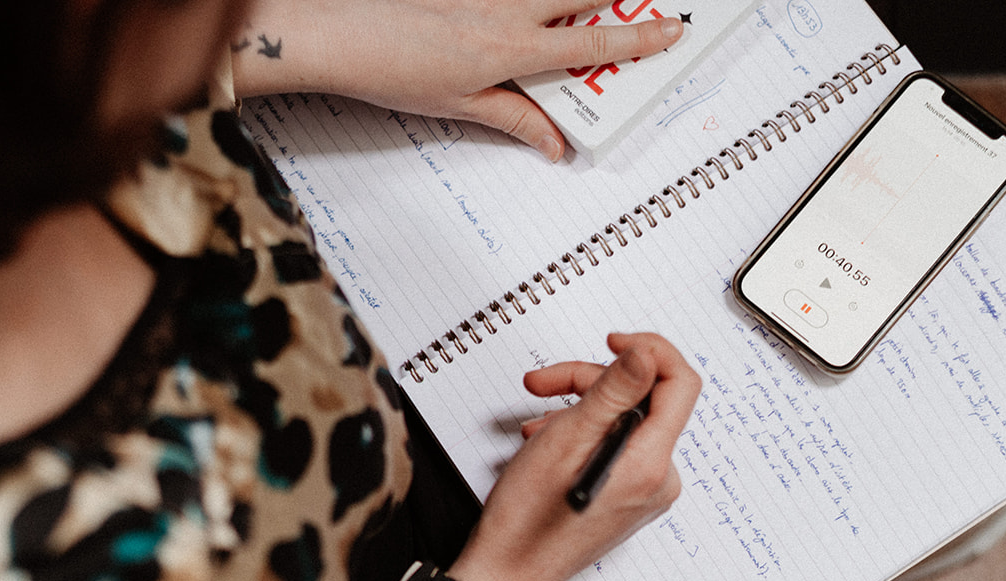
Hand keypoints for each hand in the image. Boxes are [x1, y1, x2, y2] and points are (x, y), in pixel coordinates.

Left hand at [232, 0, 683, 159]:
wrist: (336, 31)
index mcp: (512, 49)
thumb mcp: (462, 106)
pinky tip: (537, 10)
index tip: (669, 30)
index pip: (592, 44)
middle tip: (636, 7)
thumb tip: (554, 142)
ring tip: (586, 9)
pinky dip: (531, 0)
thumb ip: (516, 118)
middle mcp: (507, 6)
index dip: (637, 40)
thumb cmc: (391, 69)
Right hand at [447, 332, 699, 580]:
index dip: (649, 351)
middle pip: (644, 401)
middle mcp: (658, 480)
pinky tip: (548, 441)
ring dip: (580, 410)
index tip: (614, 342)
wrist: (509, 572)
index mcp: (650, 464)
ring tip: (537, 423)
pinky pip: (617, 447)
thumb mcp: (567, 439)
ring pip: (624, 422)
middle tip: (545, 382)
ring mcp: (645, 492)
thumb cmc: (528, 520)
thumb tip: (646, 355)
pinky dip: (583, 435)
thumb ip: (614, 391)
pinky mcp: (629, 498)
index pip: (680, 384)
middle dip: (594, 383)